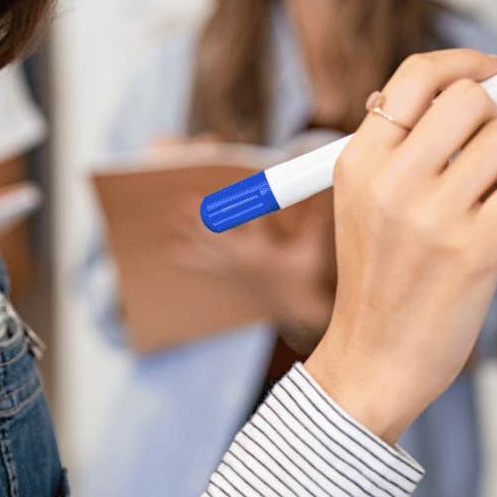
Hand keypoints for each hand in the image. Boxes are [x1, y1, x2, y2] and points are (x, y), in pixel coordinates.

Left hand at [156, 192, 335, 352]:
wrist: (296, 309)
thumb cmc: (306, 276)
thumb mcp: (313, 248)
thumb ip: (317, 219)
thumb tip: (327, 192)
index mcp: (264, 251)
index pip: (256, 219)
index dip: (249, 201)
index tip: (241, 187)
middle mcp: (243, 259)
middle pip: (219, 232)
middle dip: (204, 216)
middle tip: (186, 199)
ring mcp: (232, 269)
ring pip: (206, 246)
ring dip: (189, 231)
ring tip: (173, 214)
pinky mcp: (227, 275)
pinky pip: (203, 266)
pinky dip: (187, 258)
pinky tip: (170, 252)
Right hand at [304, 50, 496, 443]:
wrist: (376, 356)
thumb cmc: (380, 274)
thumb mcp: (362, 199)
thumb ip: (400, 143)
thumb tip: (467, 85)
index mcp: (358, 159)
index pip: (416, 75)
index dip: (465, 62)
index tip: (494, 69)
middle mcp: (392, 180)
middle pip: (469, 98)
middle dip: (491, 115)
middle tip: (485, 148)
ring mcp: (434, 215)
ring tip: (485, 197)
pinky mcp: (477, 248)